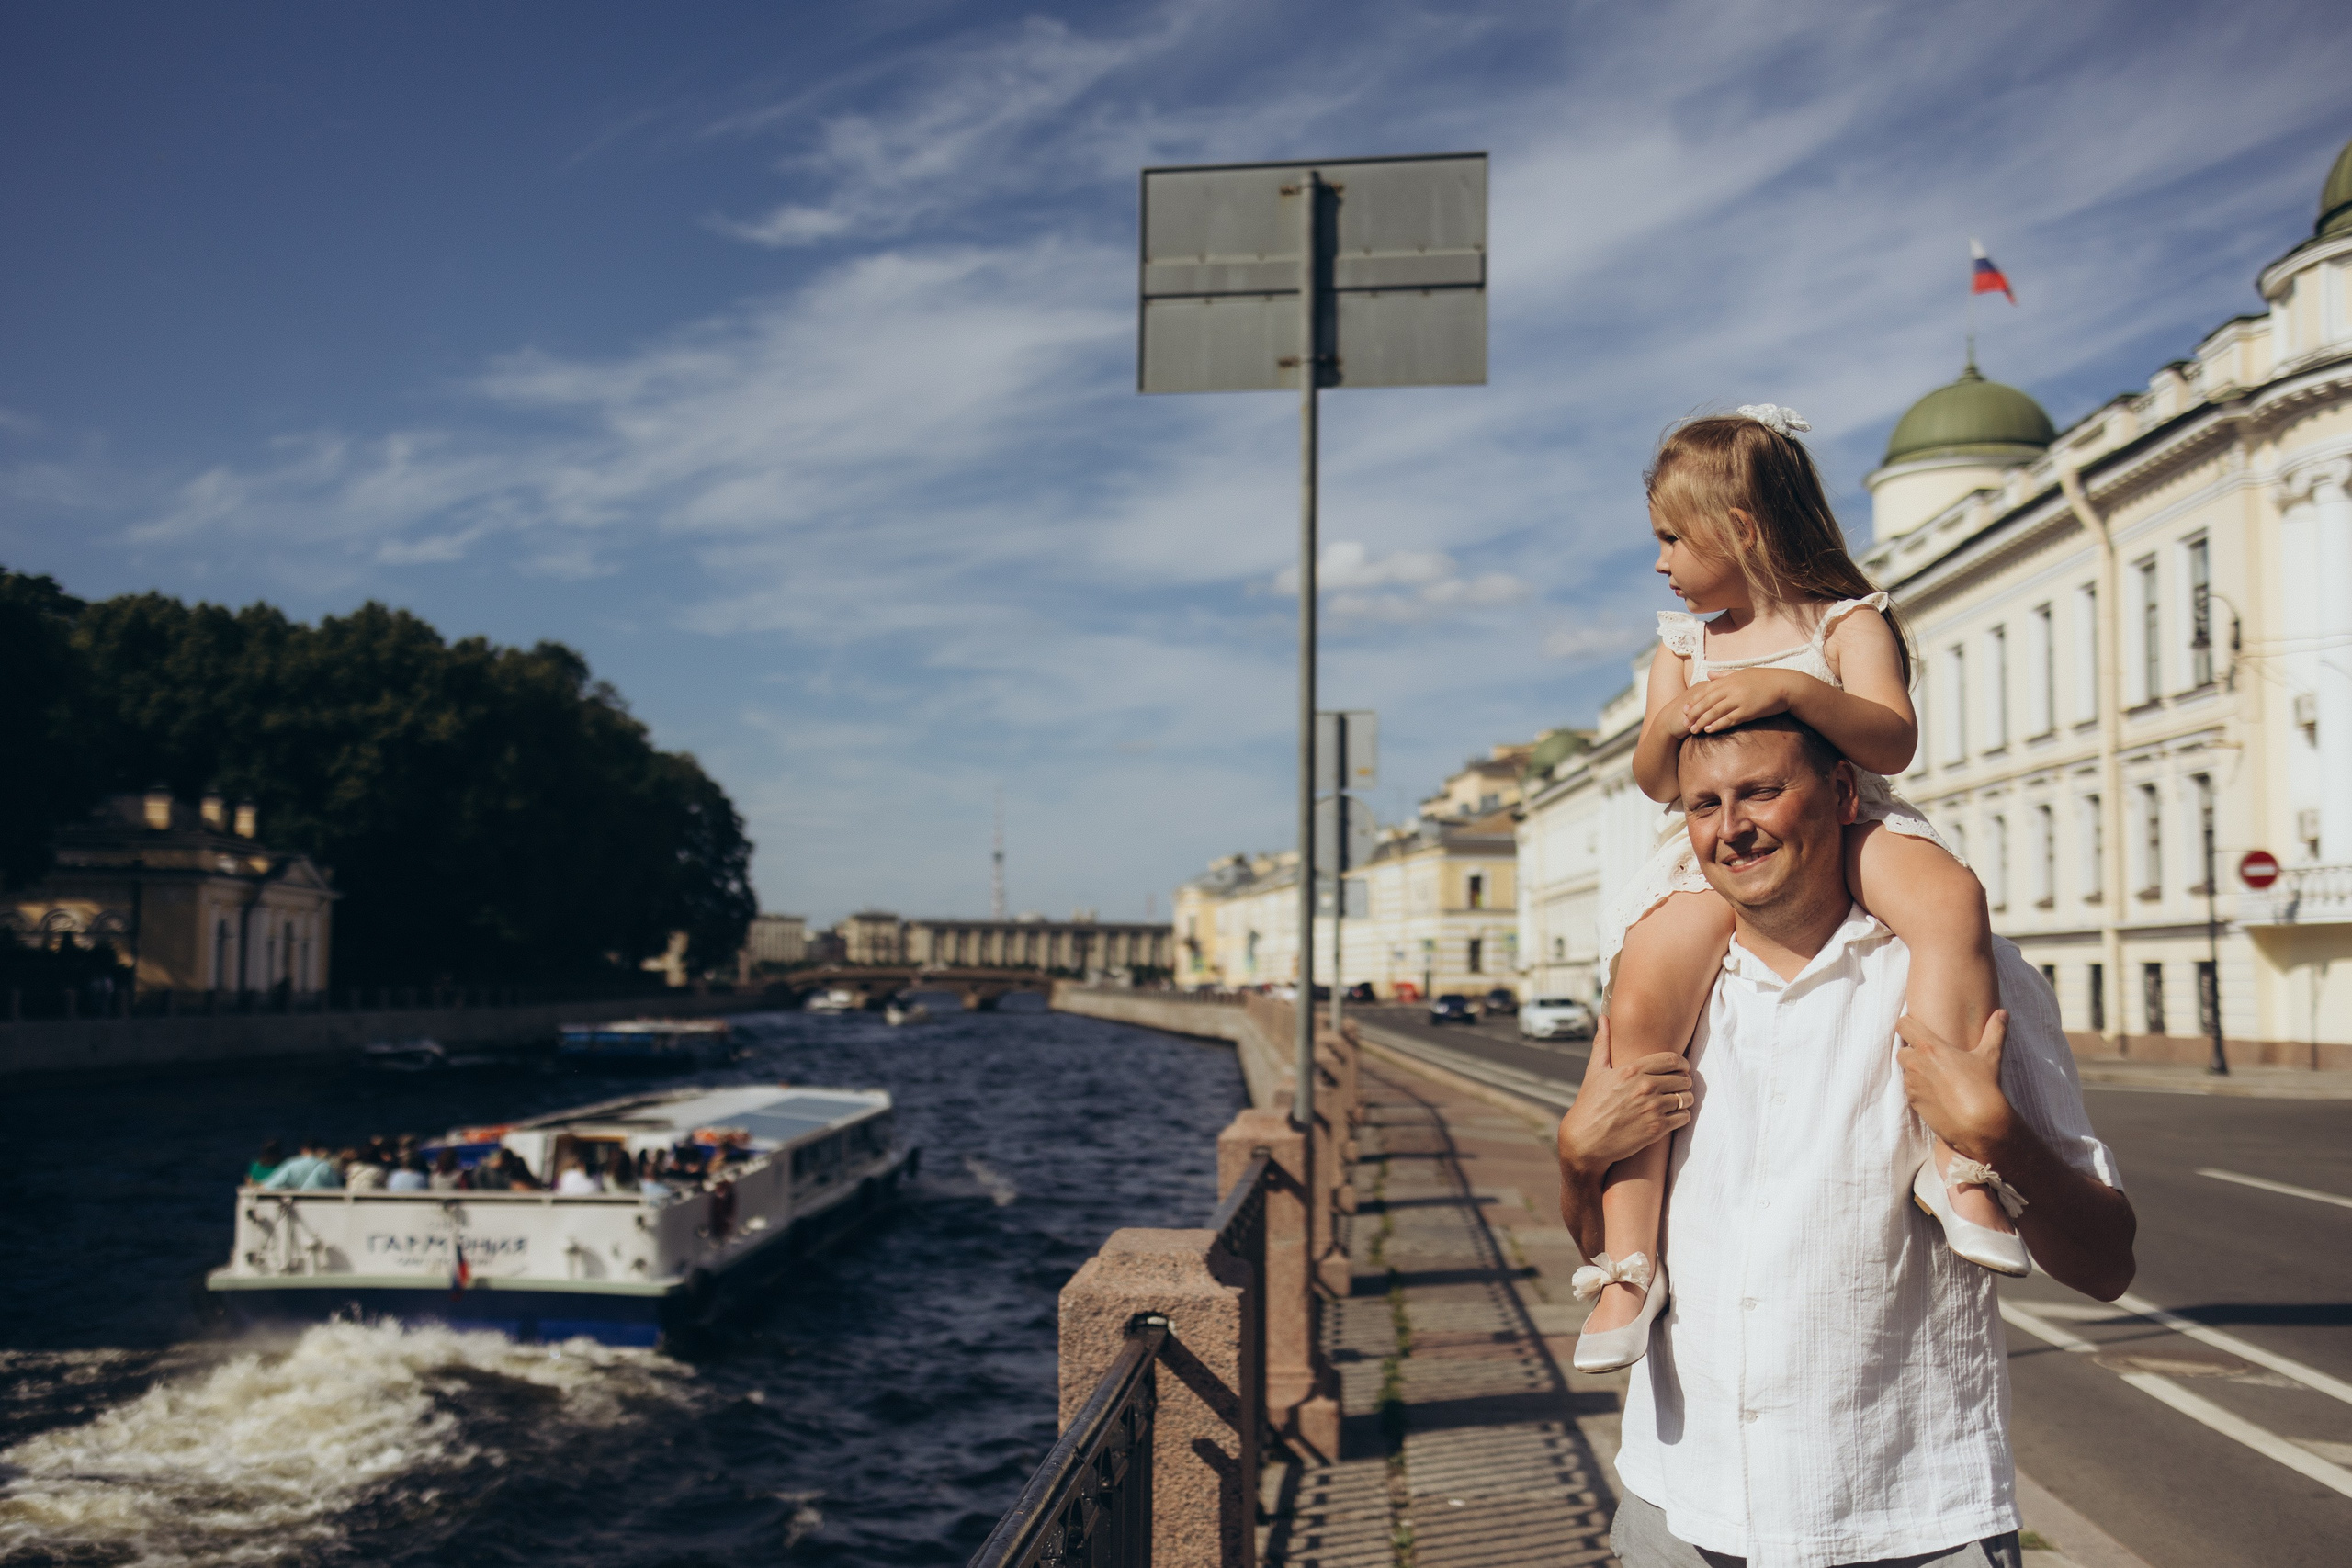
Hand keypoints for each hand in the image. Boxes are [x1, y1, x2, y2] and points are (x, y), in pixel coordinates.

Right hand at [1556, 1017, 1694, 1176]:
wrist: (1585, 1141)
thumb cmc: (1589, 1104)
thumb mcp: (1594, 1071)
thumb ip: (1603, 1043)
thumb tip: (1603, 1017)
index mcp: (1632, 1070)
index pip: (1672, 1059)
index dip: (1681, 1063)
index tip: (1681, 1067)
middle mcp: (1645, 1087)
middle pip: (1683, 1078)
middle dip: (1684, 1081)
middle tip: (1680, 1085)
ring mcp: (1652, 1108)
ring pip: (1686, 1098)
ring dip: (1685, 1099)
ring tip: (1678, 1101)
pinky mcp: (1657, 1129)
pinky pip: (1683, 1117)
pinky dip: (1682, 1116)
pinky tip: (1674, 1115)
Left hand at [1680, 669, 1800, 734]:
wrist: (1786, 686)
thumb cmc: (1765, 679)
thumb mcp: (1743, 673)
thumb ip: (1724, 675)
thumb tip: (1709, 675)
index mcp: (1730, 679)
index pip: (1706, 690)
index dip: (1694, 701)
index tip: (1684, 709)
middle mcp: (1732, 688)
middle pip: (1707, 702)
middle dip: (1694, 713)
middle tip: (1684, 722)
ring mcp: (1740, 699)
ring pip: (1715, 712)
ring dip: (1702, 721)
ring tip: (1693, 730)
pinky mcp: (1748, 710)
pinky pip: (1729, 719)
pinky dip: (1717, 725)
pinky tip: (1709, 730)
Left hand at [1894, 1009, 2015, 1158]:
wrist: (1978, 1124)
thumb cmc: (1984, 1087)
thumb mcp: (1990, 1056)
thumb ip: (1994, 1031)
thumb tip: (2002, 1013)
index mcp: (1929, 1047)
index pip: (1903, 1025)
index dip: (1908, 1025)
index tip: (1916, 1028)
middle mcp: (1915, 1063)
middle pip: (1901, 1050)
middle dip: (1912, 1052)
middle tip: (1931, 1058)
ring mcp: (1912, 1084)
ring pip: (1906, 1072)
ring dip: (1916, 1072)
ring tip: (1938, 1078)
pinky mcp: (1912, 1102)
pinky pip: (1911, 1091)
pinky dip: (1920, 1090)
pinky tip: (1938, 1094)